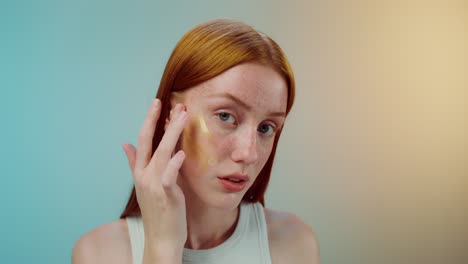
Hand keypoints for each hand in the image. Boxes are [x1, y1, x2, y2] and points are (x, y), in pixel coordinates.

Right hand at [122, 99, 187, 261]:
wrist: (161, 237)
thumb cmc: (158, 210)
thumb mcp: (145, 184)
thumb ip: (135, 163)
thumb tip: (124, 145)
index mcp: (140, 171)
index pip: (143, 140)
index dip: (149, 121)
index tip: (157, 103)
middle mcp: (144, 175)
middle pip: (150, 142)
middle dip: (159, 120)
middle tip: (170, 102)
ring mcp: (153, 184)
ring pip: (162, 152)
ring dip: (172, 133)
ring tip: (182, 116)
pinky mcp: (166, 195)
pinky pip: (169, 176)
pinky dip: (174, 163)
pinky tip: (181, 152)